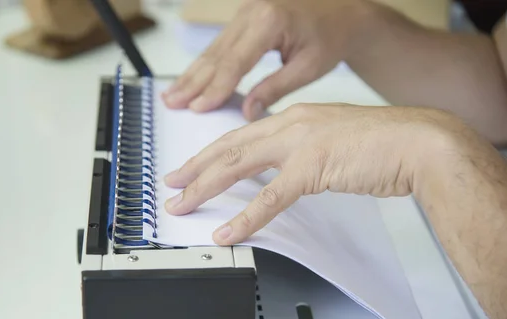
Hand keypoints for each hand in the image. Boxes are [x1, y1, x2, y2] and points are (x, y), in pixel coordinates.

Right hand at [162, 0, 374, 120]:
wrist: (343, 12)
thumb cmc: (331, 38)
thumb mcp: (308, 68)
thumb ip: (275, 89)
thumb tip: (247, 112)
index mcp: (270, 22)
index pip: (235, 62)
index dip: (215, 88)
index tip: (198, 108)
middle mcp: (252, 13)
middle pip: (216, 55)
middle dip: (193, 82)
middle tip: (172, 104)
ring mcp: (245, 13)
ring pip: (212, 50)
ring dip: (192, 75)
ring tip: (171, 96)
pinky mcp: (243, 19)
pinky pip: (219, 46)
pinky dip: (203, 66)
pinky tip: (188, 80)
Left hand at [163, 104, 460, 244]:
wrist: (419, 143)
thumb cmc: (383, 145)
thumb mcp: (333, 141)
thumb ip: (305, 154)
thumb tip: (284, 174)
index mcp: (295, 118)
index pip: (241, 136)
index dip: (211, 154)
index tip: (190, 168)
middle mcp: (292, 124)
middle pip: (229, 148)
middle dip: (195, 169)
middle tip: (171, 186)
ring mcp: (300, 143)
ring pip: (238, 166)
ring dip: (205, 188)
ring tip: (182, 205)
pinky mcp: (313, 167)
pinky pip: (270, 197)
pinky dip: (245, 217)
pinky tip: (227, 231)